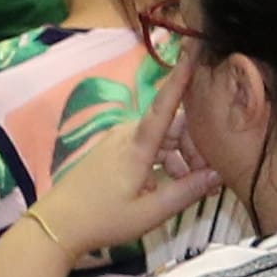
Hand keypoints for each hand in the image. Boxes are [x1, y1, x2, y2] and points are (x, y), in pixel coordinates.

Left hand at [24, 79, 225, 265]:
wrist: (58, 225)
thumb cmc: (104, 219)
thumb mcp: (151, 212)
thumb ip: (187, 191)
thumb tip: (218, 175)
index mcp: (136, 146)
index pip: (165, 106)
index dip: (180, 79)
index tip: (192, 51)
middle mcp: (127, 135)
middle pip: (172, 127)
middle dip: (195, 147)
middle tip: (209, 179)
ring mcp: (118, 141)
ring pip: (162, 139)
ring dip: (181, 158)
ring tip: (193, 188)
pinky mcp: (113, 151)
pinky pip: (147, 146)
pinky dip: (164, 161)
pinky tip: (171, 185)